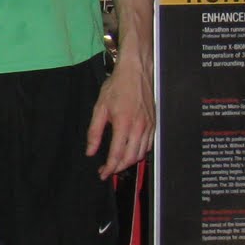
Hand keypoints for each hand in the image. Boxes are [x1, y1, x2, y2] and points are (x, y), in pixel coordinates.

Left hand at [86, 56, 153, 178]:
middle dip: (118, 168)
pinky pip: (148, 145)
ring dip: (129, 162)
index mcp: (124, 124)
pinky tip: (130, 152)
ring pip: (141, 154)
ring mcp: (149, 126)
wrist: (136, 72)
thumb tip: (90, 151)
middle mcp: (139, 128)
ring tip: (117, 164)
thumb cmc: (117, 87)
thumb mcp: (99, 108)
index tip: (102, 173)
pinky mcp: (154, 123)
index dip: (109, 167)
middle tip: (107, 170)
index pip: (117, 154)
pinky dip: (139, 152)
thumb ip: (94, 132)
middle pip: (131, 158)